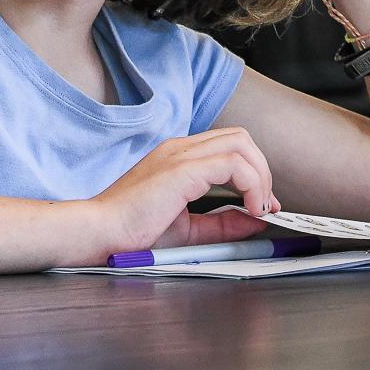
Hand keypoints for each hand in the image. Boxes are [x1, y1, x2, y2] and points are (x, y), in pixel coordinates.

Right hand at [85, 128, 275, 259]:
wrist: (105, 230)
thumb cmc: (134, 229)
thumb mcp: (189, 228)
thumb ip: (222, 223)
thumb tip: (255, 219)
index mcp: (178, 157)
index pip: (229, 146)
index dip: (255, 173)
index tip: (262, 206)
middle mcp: (180, 148)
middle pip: (240, 138)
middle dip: (263, 171)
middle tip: (264, 206)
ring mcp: (180, 154)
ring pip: (241, 144)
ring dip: (261, 176)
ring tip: (259, 207)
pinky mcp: (182, 169)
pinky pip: (234, 164)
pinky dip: (253, 185)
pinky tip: (251, 209)